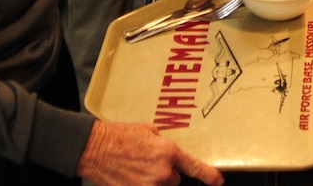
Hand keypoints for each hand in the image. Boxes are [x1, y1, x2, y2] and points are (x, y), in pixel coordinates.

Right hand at [78, 120, 223, 185]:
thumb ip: (164, 145)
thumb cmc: (118, 136)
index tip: (217, 181)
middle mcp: (161, 172)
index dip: (208, 175)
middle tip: (148, 163)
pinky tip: (133, 177)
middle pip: (175, 180)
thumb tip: (170, 153)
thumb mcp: (148, 131)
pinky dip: (143, 184)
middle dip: (166, 173)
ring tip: (137, 170)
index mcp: (167, 152)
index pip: (194, 167)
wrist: (95, 149)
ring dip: (155, 182)